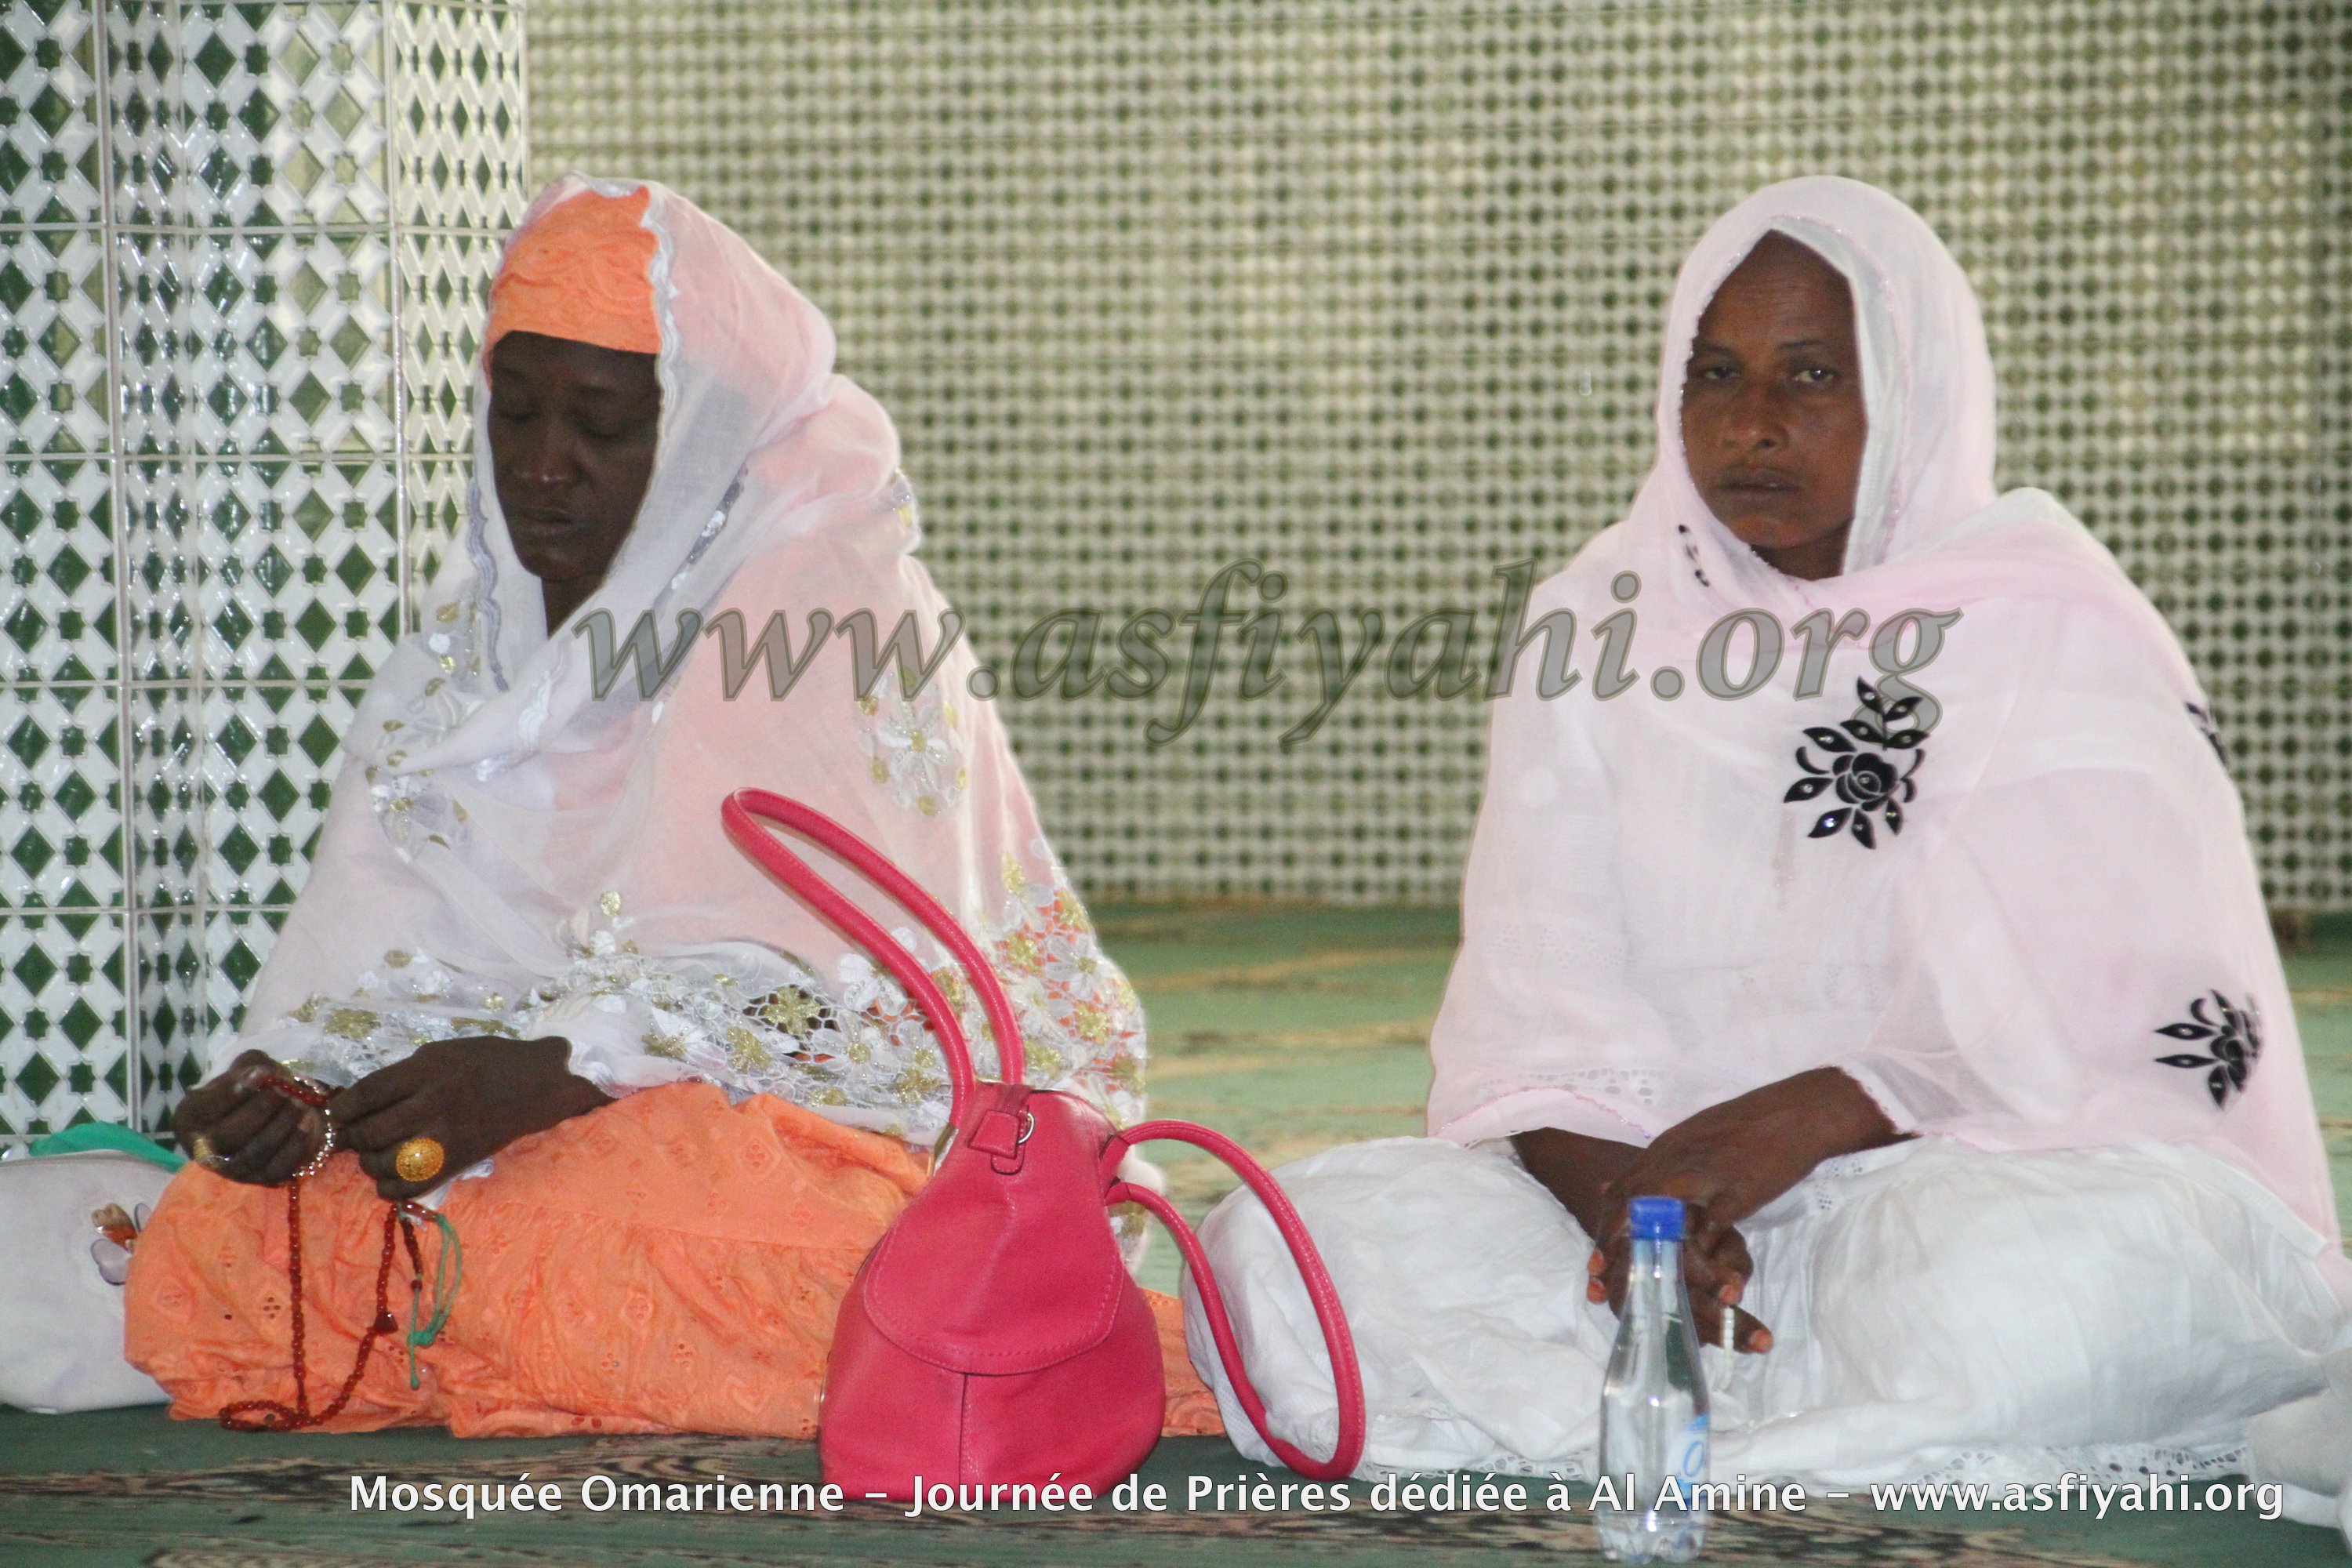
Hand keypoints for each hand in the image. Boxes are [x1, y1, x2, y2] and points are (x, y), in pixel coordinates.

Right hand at [171, 1050, 329, 1186]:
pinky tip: (307, 1121)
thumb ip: (248, 1067)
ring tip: (300, 1102)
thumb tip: (262, 1074)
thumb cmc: (251, 1089)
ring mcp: (232, 1170)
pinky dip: (296, 1143)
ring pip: (254, 1153)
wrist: (273, 1113)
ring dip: (281, 1125)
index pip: (205, 1109)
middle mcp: (203, 1150)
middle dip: (261, 1110)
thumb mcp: (244, 1068)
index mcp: (189, 1119)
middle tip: (285, 1090)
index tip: (262, 1073)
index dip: (234, 1092)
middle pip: (228, 1136)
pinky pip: (278, 1168)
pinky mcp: (260, 1180)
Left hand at [327, 1036, 609, 1200]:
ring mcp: (447, 1136)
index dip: (344, 1108)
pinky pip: (411, 1187)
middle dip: (354, 1139)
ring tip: (374, 1156)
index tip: (338, 1114)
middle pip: (371, 1132)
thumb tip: (363, 1101)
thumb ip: (403, 1075)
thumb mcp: (441, 1053)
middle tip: (356, 1137)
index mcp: (426, 1071)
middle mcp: (433, 1104)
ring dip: (370, 1164)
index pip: (368, 1094)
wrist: (537, 1084)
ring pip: (386, 1163)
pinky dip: (391, 1188)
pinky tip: (390, 1178)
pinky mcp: (458, 1161)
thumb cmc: (486, 1061)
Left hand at [1584, 1067, 1905, 1353]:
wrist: (1795, 1113)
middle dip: (1612, 1243)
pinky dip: (1703, 1252)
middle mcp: (1676, 1160)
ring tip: (1641, 1280)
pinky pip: (1712, 1225)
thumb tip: (1607, 1183)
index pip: (1621, 1189)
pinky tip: (1701, 1276)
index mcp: (1665, 1148)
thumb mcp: (1689, 1136)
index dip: (1604, 1225)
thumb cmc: (1746, 1126)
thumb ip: (1652, 1164)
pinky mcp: (1738, 1189)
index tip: (1595, 1260)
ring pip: (1662, 1213)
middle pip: (1630, 1204)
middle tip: (1603, 1278)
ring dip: (1648, 1249)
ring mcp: (1706, 1174)